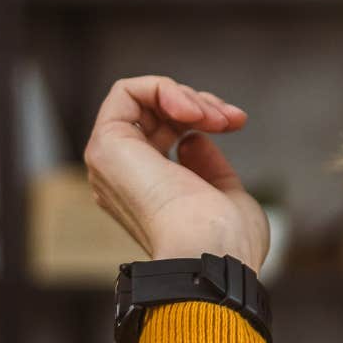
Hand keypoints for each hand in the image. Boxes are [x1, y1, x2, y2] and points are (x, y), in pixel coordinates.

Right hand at [82, 74, 266, 268]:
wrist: (212, 254)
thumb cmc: (227, 241)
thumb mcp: (226, 196)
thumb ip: (209, 169)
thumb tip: (193, 140)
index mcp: (149, 194)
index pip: (165, 135)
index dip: (204, 118)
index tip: (235, 123)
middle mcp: (125, 178)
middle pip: (154, 114)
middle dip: (200, 104)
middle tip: (229, 120)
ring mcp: (113, 161)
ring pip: (141, 100)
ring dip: (187, 97)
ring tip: (216, 118)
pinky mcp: (106, 144)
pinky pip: (126, 92)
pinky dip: (163, 88)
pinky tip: (191, 110)